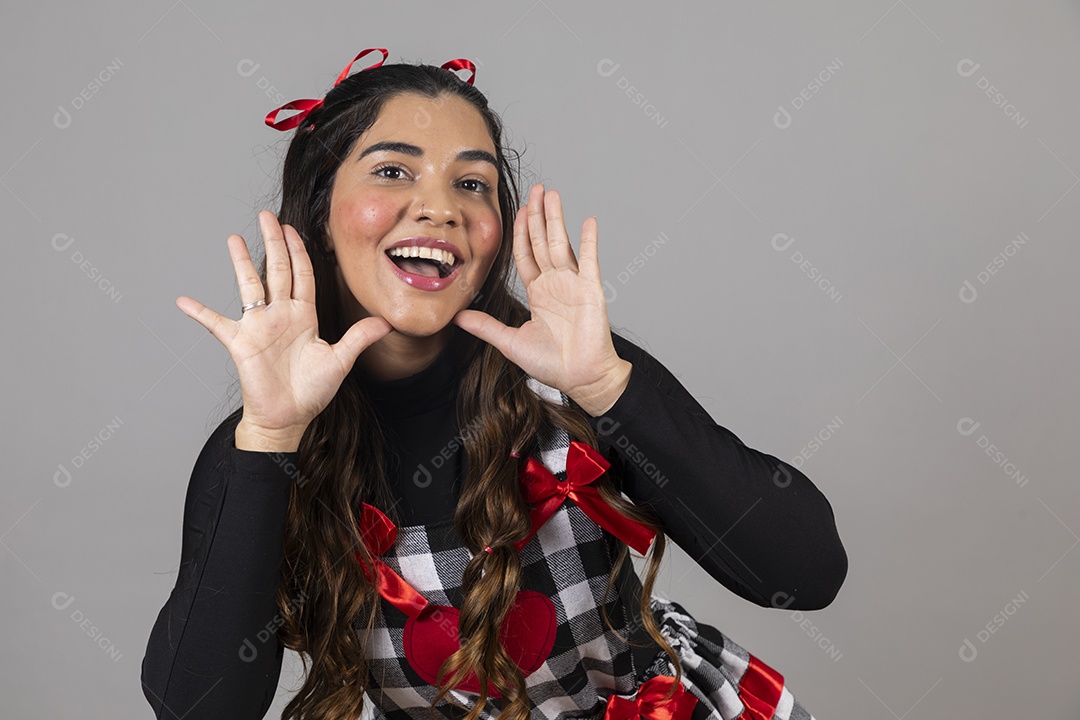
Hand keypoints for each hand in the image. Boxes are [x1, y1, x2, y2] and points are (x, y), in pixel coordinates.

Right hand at [176, 210, 392, 436]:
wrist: (288, 418)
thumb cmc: (311, 391)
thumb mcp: (340, 361)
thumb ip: (359, 338)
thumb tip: (387, 322)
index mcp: (304, 316)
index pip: (302, 275)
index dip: (298, 251)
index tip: (292, 228)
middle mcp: (280, 315)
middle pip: (276, 270)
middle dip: (274, 242)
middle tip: (267, 215)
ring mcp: (258, 326)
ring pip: (249, 286)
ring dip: (241, 262)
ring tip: (234, 238)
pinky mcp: (241, 343)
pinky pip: (216, 324)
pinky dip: (199, 313)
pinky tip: (183, 301)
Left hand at [452, 184, 630, 414]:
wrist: (581, 378)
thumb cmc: (552, 364)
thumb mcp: (511, 342)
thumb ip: (485, 327)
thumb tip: (457, 317)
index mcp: (538, 292)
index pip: (526, 254)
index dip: (520, 232)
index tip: (517, 210)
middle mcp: (556, 283)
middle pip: (542, 241)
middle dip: (537, 215)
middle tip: (535, 189)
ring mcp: (574, 284)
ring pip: (561, 243)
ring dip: (556, 219)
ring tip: (551, 194)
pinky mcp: (591, 290)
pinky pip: (589, 260)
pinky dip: (588, 240)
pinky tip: (587, 221)